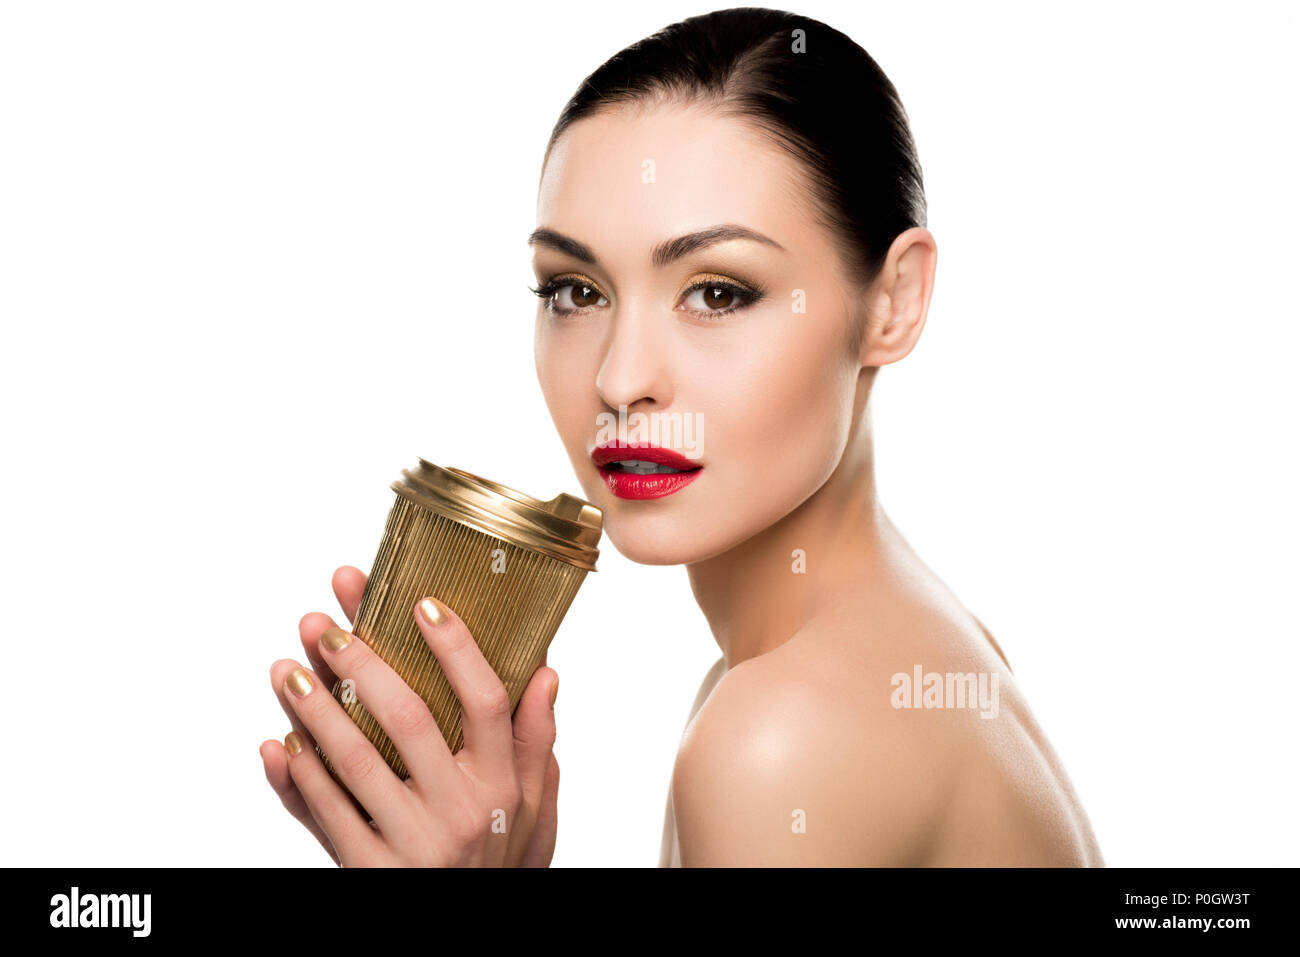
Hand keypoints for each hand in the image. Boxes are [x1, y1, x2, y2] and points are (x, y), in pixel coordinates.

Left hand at [259, 565, 560, 865]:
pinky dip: (301, 773)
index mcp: (503, 783)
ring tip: (288, 669)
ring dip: (316, 708)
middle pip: (410, 719)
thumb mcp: (533, 808)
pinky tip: (283, 739)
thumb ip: (535, 741)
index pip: (486, 701)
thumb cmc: (498, 862)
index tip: (423, 603)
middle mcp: (463, 810)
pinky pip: (329, 812)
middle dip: (363, 664)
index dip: (456, 648)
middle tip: (328, 626)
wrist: (473, 938)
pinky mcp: (373, 871)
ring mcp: (417, 843)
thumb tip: (545, 672)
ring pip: (357, 761)